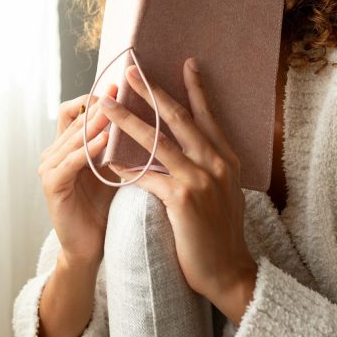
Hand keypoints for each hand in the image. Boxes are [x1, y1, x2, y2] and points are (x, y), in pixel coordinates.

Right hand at [37, 85, 122, 266]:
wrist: (92, 246)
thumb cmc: (106, 206)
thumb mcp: (113, 167)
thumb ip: (117, 142)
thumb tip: (142, 112)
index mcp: (67, 145)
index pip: (76, 109)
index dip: (95, 97)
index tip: (120, 86)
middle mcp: (53, 152)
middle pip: (74, 118)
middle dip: (99, 104)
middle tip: (120, 89)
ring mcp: (49, 167)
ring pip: (73, 136)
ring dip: (95, 123)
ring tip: (115, 111)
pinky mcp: (52, 185)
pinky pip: (70, 161)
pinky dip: (87, 149)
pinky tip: (106, 141)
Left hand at [100, 58, 257, 319]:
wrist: (229, 272)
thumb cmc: (219, 234)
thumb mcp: (222, 192)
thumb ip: (208, 167)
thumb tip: (190, 148)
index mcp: (227, 159)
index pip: (207, 116)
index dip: (196, 89)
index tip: (187, 63)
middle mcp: (217, 163)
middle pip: (179, 119)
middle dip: (152, 92)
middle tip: (131, 71)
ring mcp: (201, 179)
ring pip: (158, 141)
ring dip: (128, 120)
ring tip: (107, 105)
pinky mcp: (184, 199)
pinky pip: (147, 176)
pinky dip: (126, 168)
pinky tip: (107, 160)